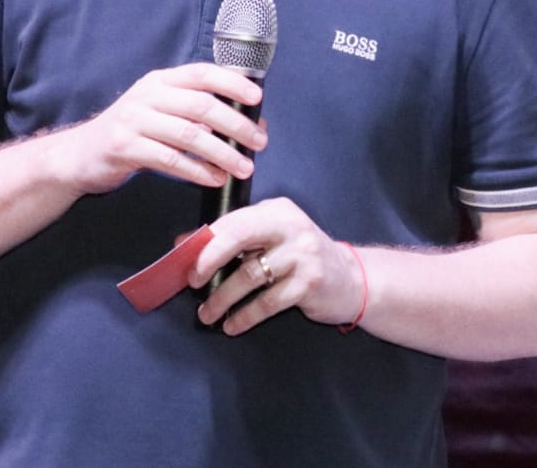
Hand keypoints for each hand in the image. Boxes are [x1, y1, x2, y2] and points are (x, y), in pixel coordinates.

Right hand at [44, 63, 265, 196]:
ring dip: (222, 152)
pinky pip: (169, 159)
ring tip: (243, 167)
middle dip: (236, 124)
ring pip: (189, 134)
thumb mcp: (161, 112)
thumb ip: (198, 113)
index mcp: (161, 81)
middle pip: (201, 105)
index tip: (257, 98)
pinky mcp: (124, 147)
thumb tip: (250, 122)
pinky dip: (197, 170)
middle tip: (260, 142)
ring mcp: (133, 120)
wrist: (79, 155)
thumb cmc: (131, 133)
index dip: (233, 82)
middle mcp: (147, 95)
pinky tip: (214, 178)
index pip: (202, 73)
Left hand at [190, 197, 366, 335]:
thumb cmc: (302, 259)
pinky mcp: (309, 283)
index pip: (234, 221)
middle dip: (209, 260)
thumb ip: (235, 238)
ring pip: (249, 276)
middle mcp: (291, 226)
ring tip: (207, 314)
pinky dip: (244, 316)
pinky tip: (232, 325)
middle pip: (239, 236)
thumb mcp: (272, 240)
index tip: (185, 261)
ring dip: (222, 299)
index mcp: (277, 210)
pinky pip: (266, 302)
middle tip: (192, 283)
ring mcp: (302, 254)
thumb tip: (185, 243)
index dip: (206, 241)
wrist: (351, 279)